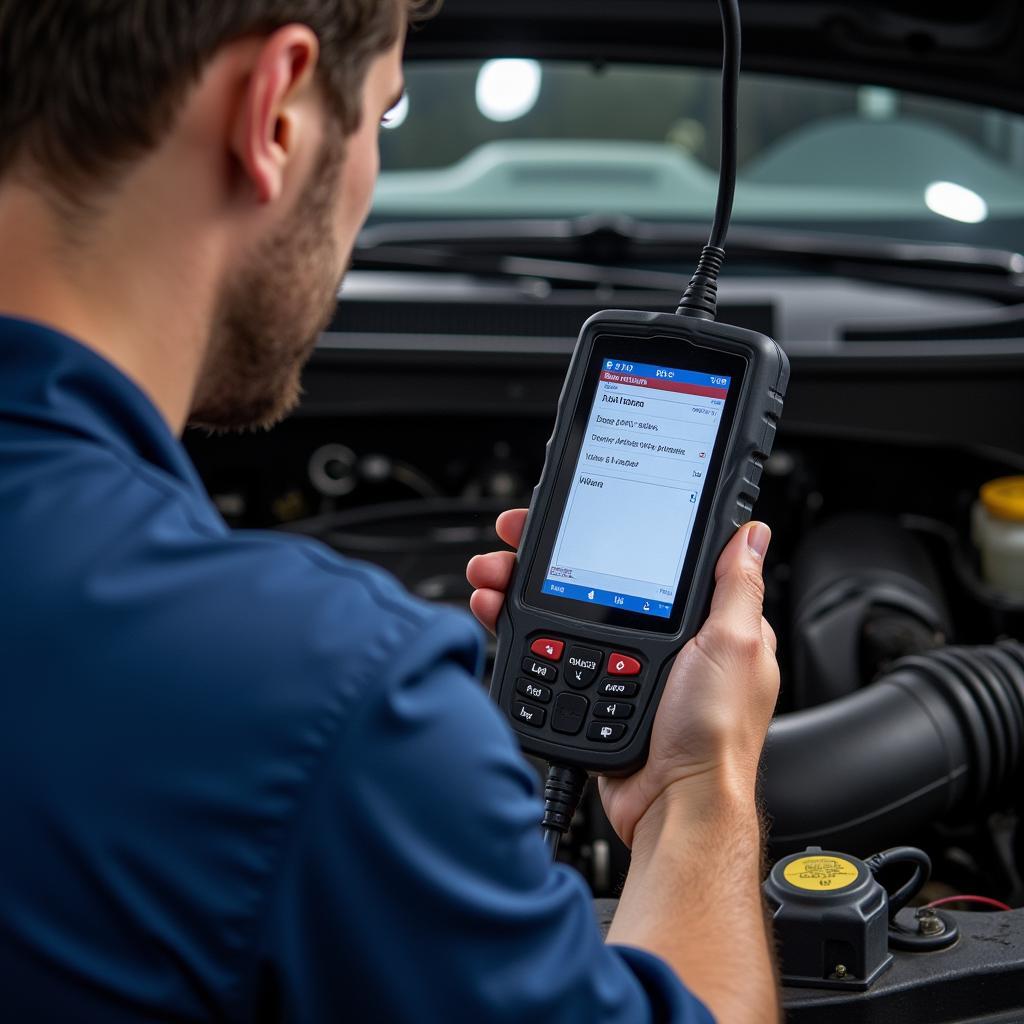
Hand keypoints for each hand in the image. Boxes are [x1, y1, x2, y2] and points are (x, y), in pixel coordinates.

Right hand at [467, 512, 779, 847]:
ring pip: (563, 611)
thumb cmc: (714, 735)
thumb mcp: (735, 646)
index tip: (574, 515)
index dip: (608, 529)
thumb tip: (750, 534)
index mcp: (700, 622)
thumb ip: (736, 587)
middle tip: (514, 540)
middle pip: (593, 578)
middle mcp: (660, 639)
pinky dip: (519, 629)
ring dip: (521, 586)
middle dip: (547, 556)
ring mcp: (622, 665)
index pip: (647, 556)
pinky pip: (550, 651)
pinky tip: (498, 611)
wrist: (673, 805)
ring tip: (493, 573)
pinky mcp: (592, 690)